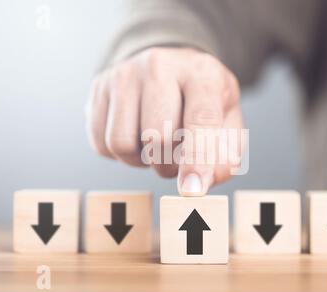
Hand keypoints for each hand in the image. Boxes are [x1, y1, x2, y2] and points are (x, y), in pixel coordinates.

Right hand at [86, 48, 243, 195]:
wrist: (167, 66)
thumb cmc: (201, 99)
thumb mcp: (227, 119)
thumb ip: (225, 154)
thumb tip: (198, 185)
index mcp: (201, 74)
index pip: (200, 119)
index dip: (197, 159)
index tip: (192, 190)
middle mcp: (159, 67)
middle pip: (156, 137)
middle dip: (167, 165)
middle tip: (176, 160)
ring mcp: (124, 75)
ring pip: (122, 143)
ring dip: (141, 162)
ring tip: (154, 148)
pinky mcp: (99, 88)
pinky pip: (102, 143)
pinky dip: (121, 155)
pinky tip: (136, 139)